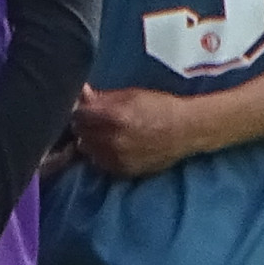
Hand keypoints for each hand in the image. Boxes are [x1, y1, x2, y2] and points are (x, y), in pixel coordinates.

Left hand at [70, 85, 203, 178]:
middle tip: (94, 122)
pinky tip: (113, 146)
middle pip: (80, 134)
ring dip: (91, 142)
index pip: (78, 116)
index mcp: (113, 117)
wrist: (185, 130)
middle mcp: (112, 140)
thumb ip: (103, 97)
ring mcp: (117, 158)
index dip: (80, 111)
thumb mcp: (130, 95)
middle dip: (84, 126)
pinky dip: (101, 155)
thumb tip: (81, 93)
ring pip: (87, 151)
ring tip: (104, 134)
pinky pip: (100, 163)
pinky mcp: (123, 171)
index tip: (85, 110)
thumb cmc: (160, 107)